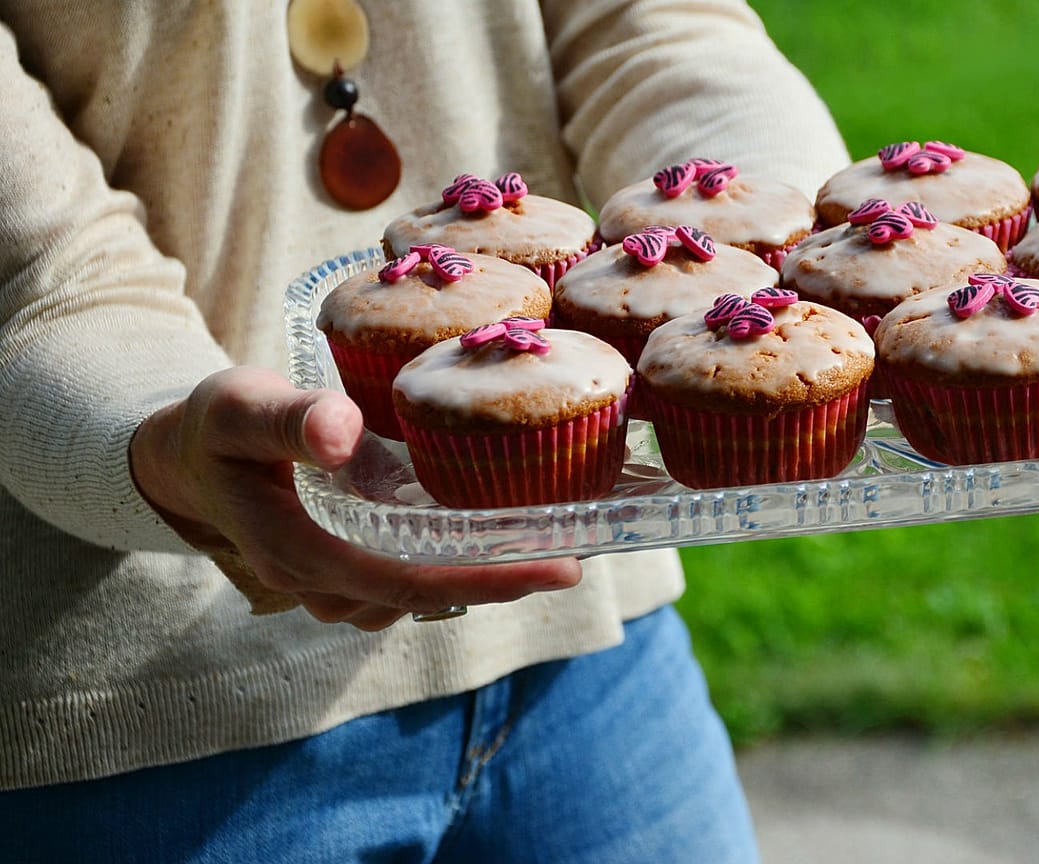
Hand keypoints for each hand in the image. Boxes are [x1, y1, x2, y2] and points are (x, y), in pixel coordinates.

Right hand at [129, 366, 580, 628]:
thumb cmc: (218, 426)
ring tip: (547, 543)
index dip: (487, 580)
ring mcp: (336, 585)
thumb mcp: (240, 408)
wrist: (189, 455)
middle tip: (574, 559)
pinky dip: (456, 563)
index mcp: (300, 551)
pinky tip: (497, 533)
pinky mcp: (352, 569)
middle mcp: (322, 583)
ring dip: (482, 576)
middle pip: (429, 597)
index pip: (408, 582)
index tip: (558, 569)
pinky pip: (413, 579)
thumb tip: (341, 436)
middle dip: (503, 582)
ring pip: (423, 596)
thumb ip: (288, 421)